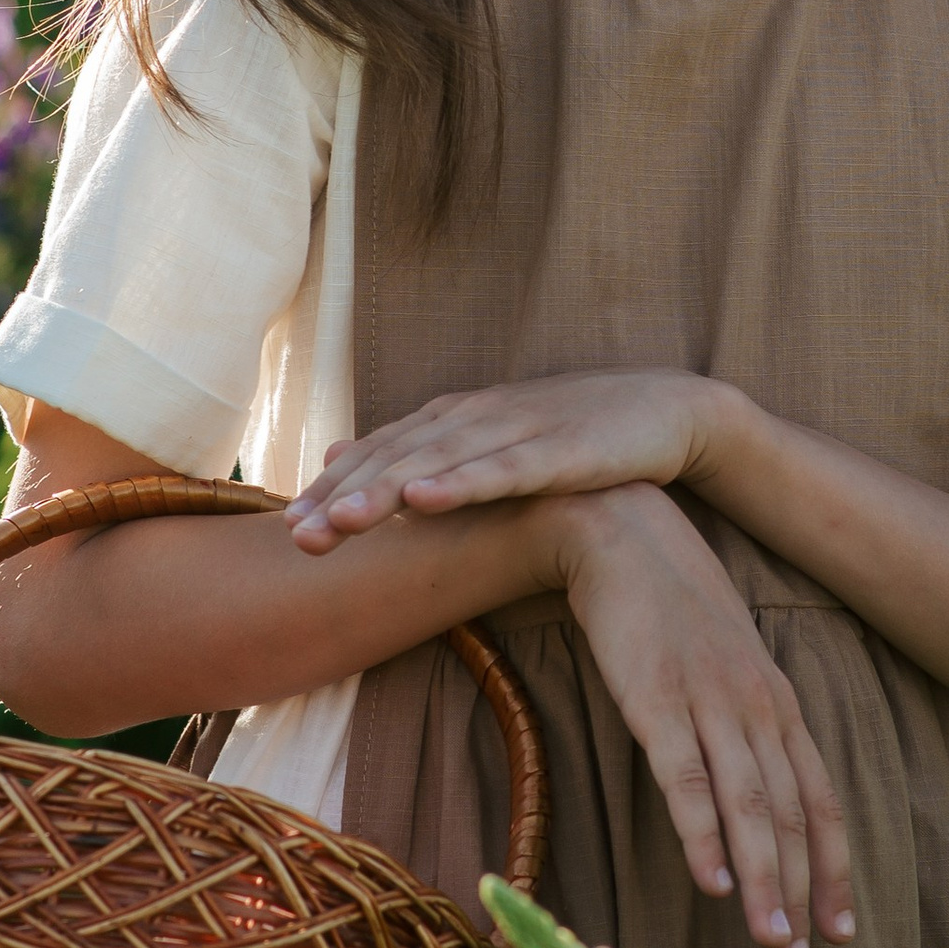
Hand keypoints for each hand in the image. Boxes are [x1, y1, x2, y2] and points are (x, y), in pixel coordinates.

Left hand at [287, 372, 728, 552]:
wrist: (665, 409)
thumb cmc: (572, 435)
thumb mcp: (488, 444)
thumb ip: (416, 453)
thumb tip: (339, 459)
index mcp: (455, 418)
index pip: (378, 455)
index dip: (330, 490)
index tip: (283, 529)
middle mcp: (475, 417)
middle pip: (396, 459)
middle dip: (341, 498)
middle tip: (293, 538)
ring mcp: (516, 429)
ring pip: (437, 463)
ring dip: (384, 492)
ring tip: (337, 524)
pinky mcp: (559, 450)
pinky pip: (503, 470)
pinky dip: (462, 482)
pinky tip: (425, 498)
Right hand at [542, 482, 852, 947]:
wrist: (620, 532)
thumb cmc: (670, 606)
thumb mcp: (725, 665)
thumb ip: (744, 723)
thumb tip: (754, 787)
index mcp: (777, 705)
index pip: (818, 800)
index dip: (831, 866)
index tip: (840, 930)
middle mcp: (757, 709)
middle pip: (790, 816)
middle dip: (799, 894)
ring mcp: (709, 704)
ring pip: (749, 808)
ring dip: (763, 882)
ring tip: (769, 942)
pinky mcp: (656, 699)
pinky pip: (686, 777)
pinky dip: (704, 833)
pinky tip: (712, 880)